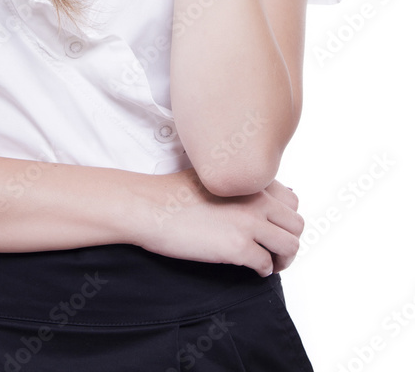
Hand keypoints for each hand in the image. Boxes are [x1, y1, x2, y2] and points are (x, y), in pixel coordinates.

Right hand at [132, 169, 303, 276]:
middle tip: (274, 250)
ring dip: (282, 259)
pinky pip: (267, 265)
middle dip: (288, 240)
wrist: (150, 207)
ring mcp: (249, 223)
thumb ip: (237, 185)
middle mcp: (256, 199)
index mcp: (249, 181)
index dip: (285, 218)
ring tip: (268, 263)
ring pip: (290, 246)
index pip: (292, 200)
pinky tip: (251, 270)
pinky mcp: (238, 248)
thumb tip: (254, 201)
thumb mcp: (211, 176)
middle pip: (296, 225)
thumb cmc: (172, 193)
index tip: (273, 228)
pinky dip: (263, 271)